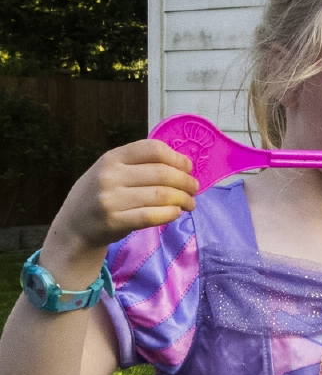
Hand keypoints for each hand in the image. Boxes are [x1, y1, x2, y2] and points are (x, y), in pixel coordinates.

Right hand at [53, 139, 198, 250]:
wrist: (75, 224)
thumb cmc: (101, 193)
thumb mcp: (112, 170)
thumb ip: (140, 164)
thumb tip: (183, 165)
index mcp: (112, 157)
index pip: (153, 150)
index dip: (177, 158)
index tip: (189, 168)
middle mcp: (110, 175)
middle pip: (161, 173)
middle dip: (185, 181)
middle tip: (194, 189)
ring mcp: (111, 199)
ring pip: (160, 195)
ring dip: (182, 199)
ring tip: (189, 204)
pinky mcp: (115, 221)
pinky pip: (151, 215)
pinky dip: (169, 213)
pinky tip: (176, 213)